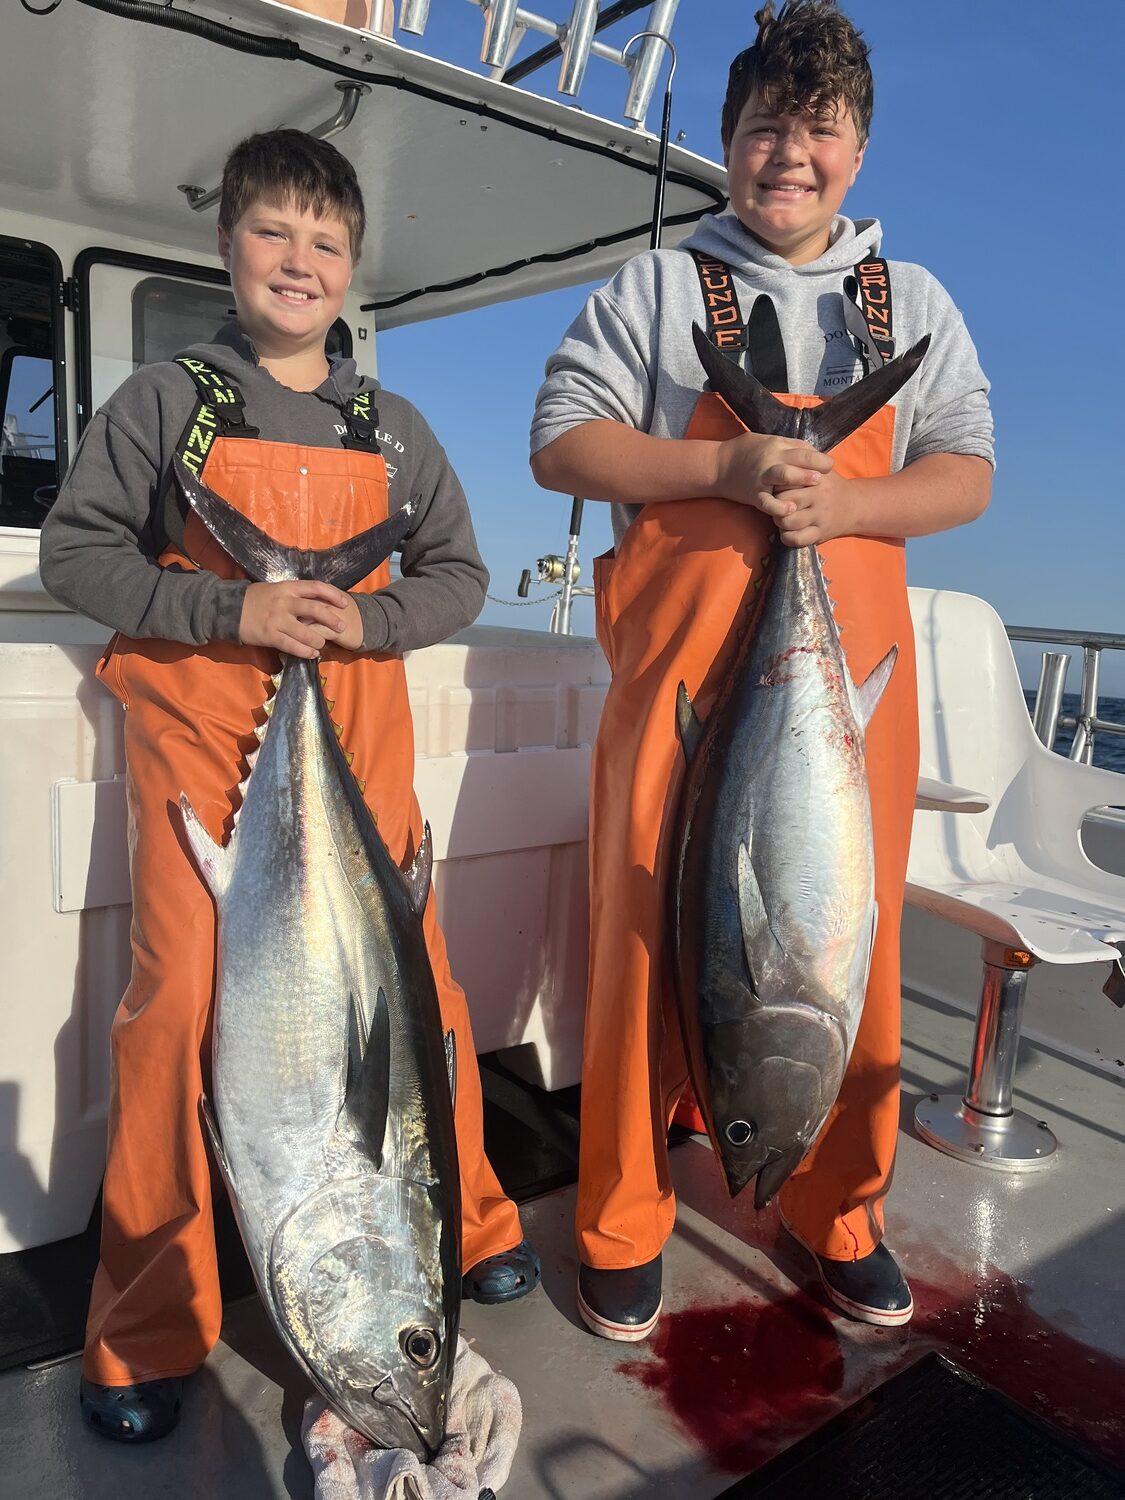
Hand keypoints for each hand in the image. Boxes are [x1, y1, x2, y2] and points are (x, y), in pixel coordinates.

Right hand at [239, 581, 362, 657]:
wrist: (227, 609)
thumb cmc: (254, 599)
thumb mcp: (275, 590)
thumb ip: (293, 595)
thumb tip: (316, 601)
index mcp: (287, 587)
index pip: (316, 587)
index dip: (333, 595)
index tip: (345, 603)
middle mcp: (284, 602)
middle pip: (316, 609)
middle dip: (332, 619)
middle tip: (342, 627)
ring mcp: (277, 619)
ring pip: (307, 632)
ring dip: (319, 640)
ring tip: (322, 644)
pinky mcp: (270, 635)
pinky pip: (293, 646)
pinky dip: (305, 651)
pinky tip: (312, 653)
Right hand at [715, 430, 833, 517]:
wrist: (716, 467)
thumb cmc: (743, 452)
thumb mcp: (766, 440)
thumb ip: (787, 445)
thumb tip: (809, 449)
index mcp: (775, 445)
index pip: (802, 448)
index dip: (818, 456)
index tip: (829, 464)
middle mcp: (770, 459)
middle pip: (796, 458)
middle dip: (815, 464)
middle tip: (829, 470)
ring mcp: (761, 477)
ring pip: (784, 475)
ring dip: (801, 478)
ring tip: (816, 482)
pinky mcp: (754, 493)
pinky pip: (767, 501)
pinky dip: (779, 506)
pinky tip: (790, 509)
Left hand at [773, 468, 858, 546]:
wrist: (855, 506)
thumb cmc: (830, 486)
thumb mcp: (821, 469)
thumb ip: (803, 462)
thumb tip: (781, 457)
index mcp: (817, 478)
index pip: (787, 481)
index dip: (778, 486)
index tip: (780, 489)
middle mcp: (819, 496)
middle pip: (784, 501)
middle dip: (777, 505)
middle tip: (780, 506)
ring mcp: (820, 516)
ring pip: (788, 521)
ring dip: (780, 522)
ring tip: (784, 519)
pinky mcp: (820, 533)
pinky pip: (796, 539)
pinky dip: (787, 537)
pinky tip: (788, 531)